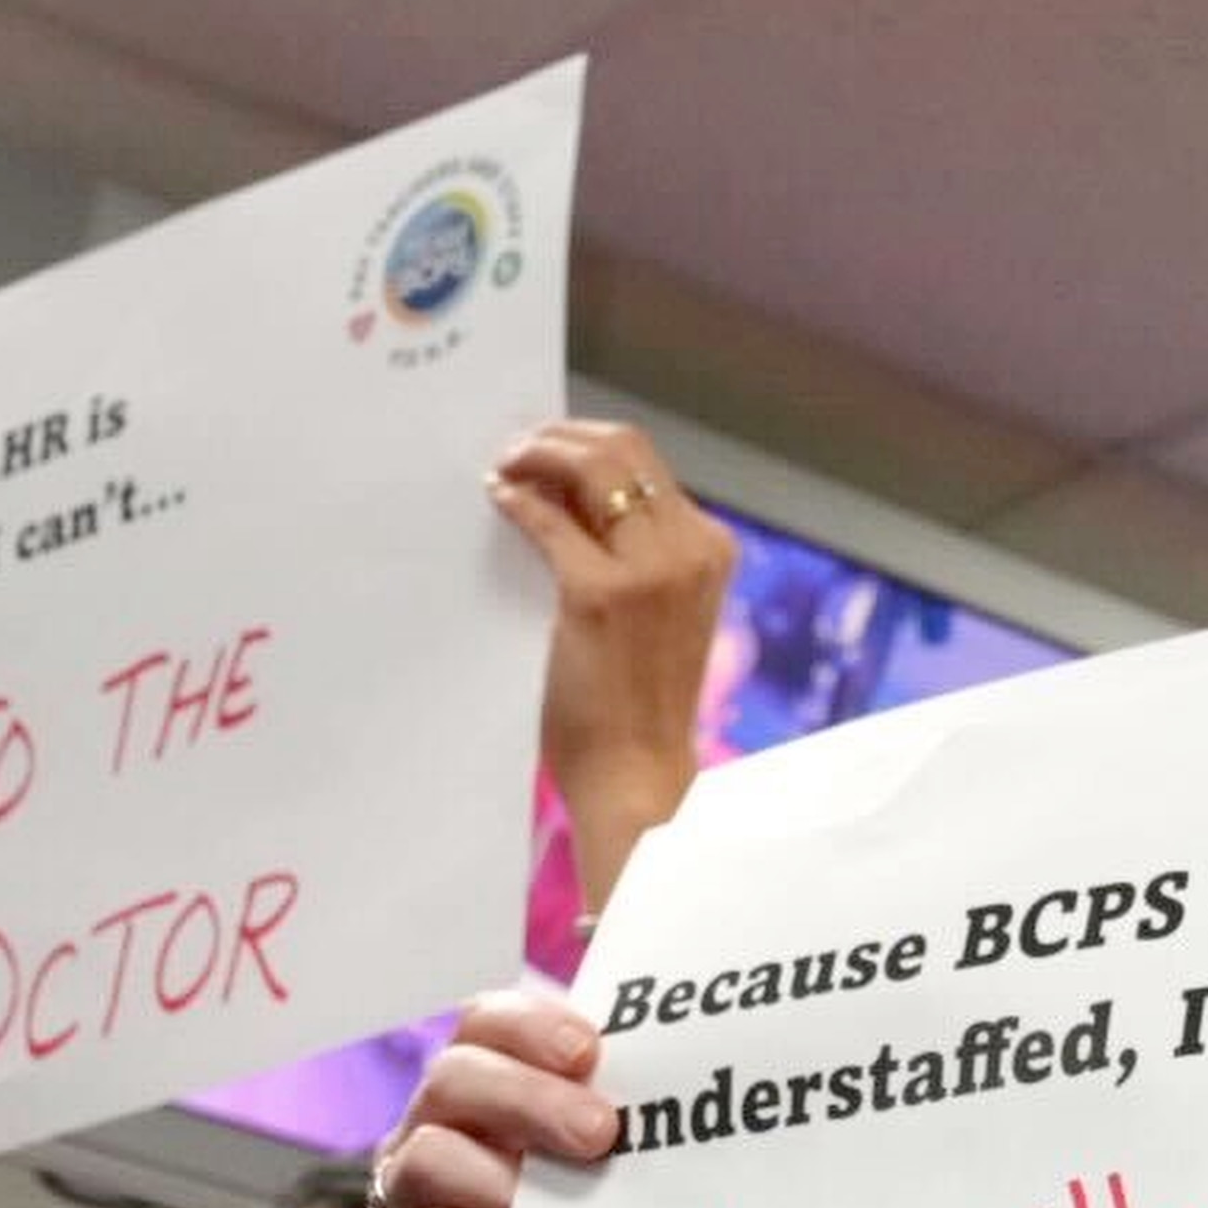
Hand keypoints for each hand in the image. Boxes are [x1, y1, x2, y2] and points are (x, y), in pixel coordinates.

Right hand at [366, 988, 620, 1207]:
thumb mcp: (614, 1191)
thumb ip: (625, 1135)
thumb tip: (690, 1081)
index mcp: (484, 1103)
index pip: (482, 1027)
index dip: (527, 1025)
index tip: (592, 1051)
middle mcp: (431, 1143)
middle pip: (450, 1079)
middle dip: (527, 1095)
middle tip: (602, 1134)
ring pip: (425, 1157)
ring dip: (502, 1176)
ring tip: (567, 1206)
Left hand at [487, 419, 736, 891]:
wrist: (636, 772)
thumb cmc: (639, 703)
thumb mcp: (660, 612)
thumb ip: (636, 554)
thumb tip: (566, 493)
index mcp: (711, 549)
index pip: (647, 464)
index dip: (589, 444)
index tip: (546, 448)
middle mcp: (690, 549)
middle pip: (623, 448)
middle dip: (560, 436)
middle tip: (515, 448)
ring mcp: (649, 570)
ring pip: (592, 467)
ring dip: (537, 455)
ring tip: (504, 467)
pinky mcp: (599, 595)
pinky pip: (548, 522)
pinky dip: (518, 502)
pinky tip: (497, 501)